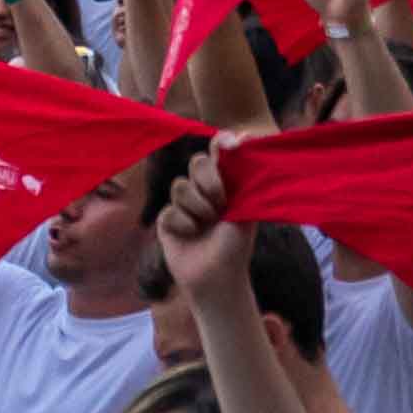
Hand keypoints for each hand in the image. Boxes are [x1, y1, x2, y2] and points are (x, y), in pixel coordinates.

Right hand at [154, 144, 251, 297]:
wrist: (218, 275)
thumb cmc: (236, 244)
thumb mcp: (245, 207)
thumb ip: (243, 176)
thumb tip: (243, 137)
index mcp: (224, 183)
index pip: (218, 153)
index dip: (220, 144)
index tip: (227, 144)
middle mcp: (202, 189)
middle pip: (196, 162)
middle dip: (210, 181)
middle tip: (221, 203)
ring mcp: (183, 204)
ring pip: (180, 186)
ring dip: (198, 207)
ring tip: (207, 224)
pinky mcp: (167, 221)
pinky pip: (169, 210)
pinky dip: (184, 224)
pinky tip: (191, 235)